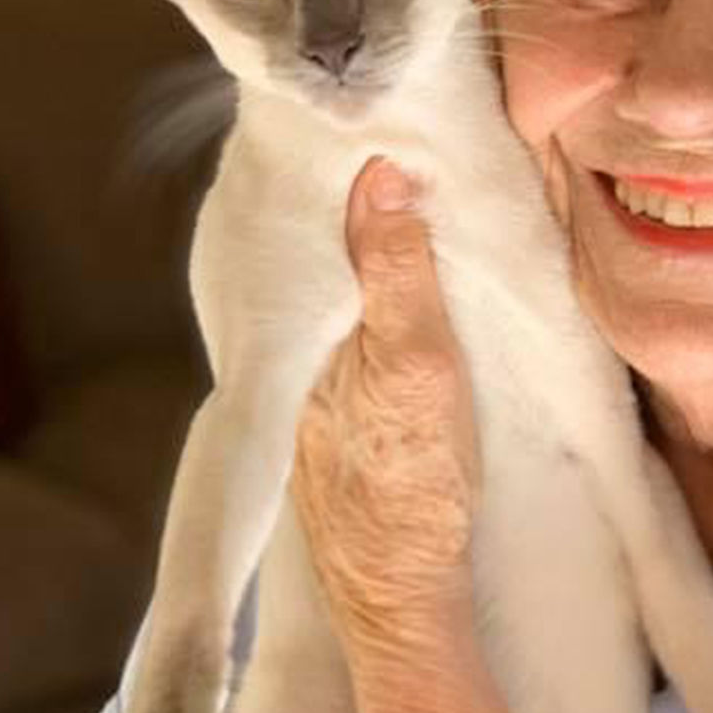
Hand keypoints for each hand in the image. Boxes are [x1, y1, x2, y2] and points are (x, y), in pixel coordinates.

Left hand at [292, 157, 479, 649]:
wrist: (400, 588)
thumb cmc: (413, 475)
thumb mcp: (419, 362)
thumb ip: (397, 272)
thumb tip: (378, 176)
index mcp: (309, 324)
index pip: (323, 221)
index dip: (347, 172)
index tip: (382, 124)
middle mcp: (293, 346)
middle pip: (320, 250)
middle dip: (353, 201)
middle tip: (390, 142)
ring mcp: (309, 379)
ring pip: (331, 288)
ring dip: (361, 244)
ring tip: (398, 194)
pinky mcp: (331, 407)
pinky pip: (344, 322)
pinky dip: (367, 290)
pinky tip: (392, 282)